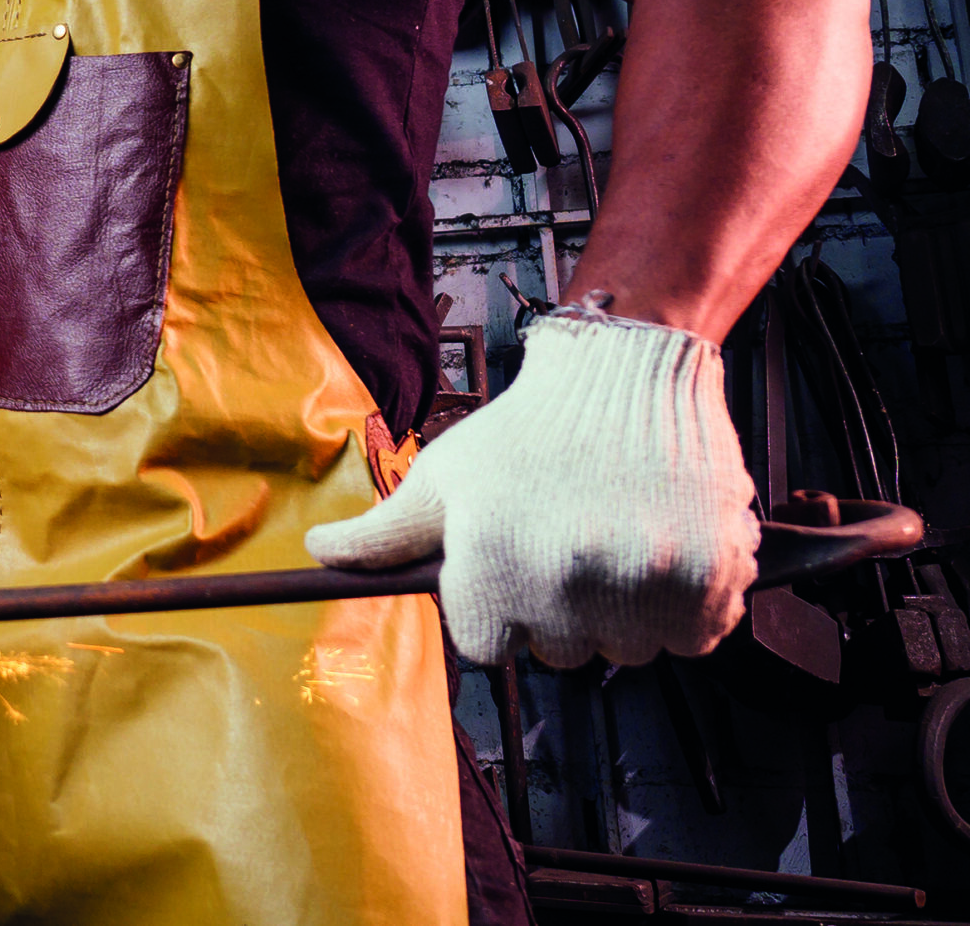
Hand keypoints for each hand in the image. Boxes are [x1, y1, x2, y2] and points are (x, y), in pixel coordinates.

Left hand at [305, 300, 760, 666]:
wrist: (625, 374)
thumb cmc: (525, 429)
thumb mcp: (443, 476)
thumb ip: (383, 533)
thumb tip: (319, 557)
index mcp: (495, 565)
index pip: (487, 646)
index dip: (496, 610)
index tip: (511, 570)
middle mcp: (569, 582)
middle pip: (561, 653)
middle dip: (558, 610)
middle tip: (565, 545)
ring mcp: (644, 585)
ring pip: (629, 650)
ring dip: (623, 613)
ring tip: (613, 541)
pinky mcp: (709, 581)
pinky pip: (693, 637)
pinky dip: (684, 609)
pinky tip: (660, 552)